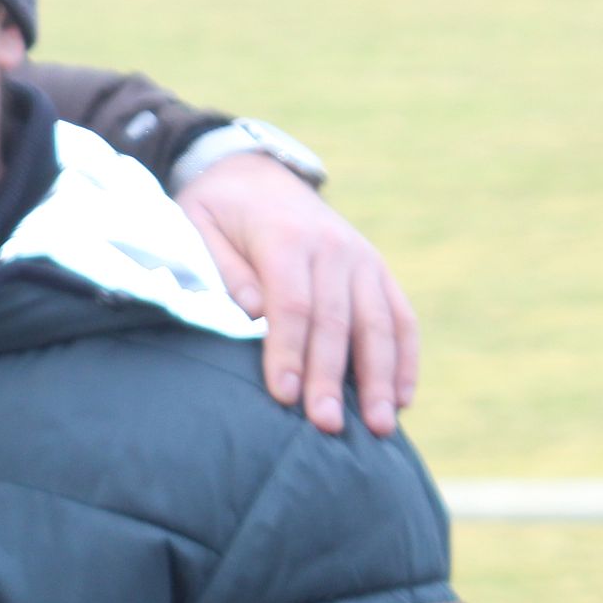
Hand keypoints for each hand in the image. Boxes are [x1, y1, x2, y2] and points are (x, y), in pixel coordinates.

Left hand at [176, 153, 418, 436]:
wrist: (256, 174)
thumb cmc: (218, 211)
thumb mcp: (198, 224)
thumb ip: (224, 268)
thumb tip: (253, 314)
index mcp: (286, 237)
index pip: (292, 304)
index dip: (289, 352)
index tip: (284, 396)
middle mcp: (333, 247)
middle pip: (337, 321)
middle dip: (332, 377)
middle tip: (327, 426)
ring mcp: (362, 259)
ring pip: (379, 324)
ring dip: (380, 379)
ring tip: (379, 428)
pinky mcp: (378, 271)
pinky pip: (401, 317)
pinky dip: (405, 359)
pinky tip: (402, 400)